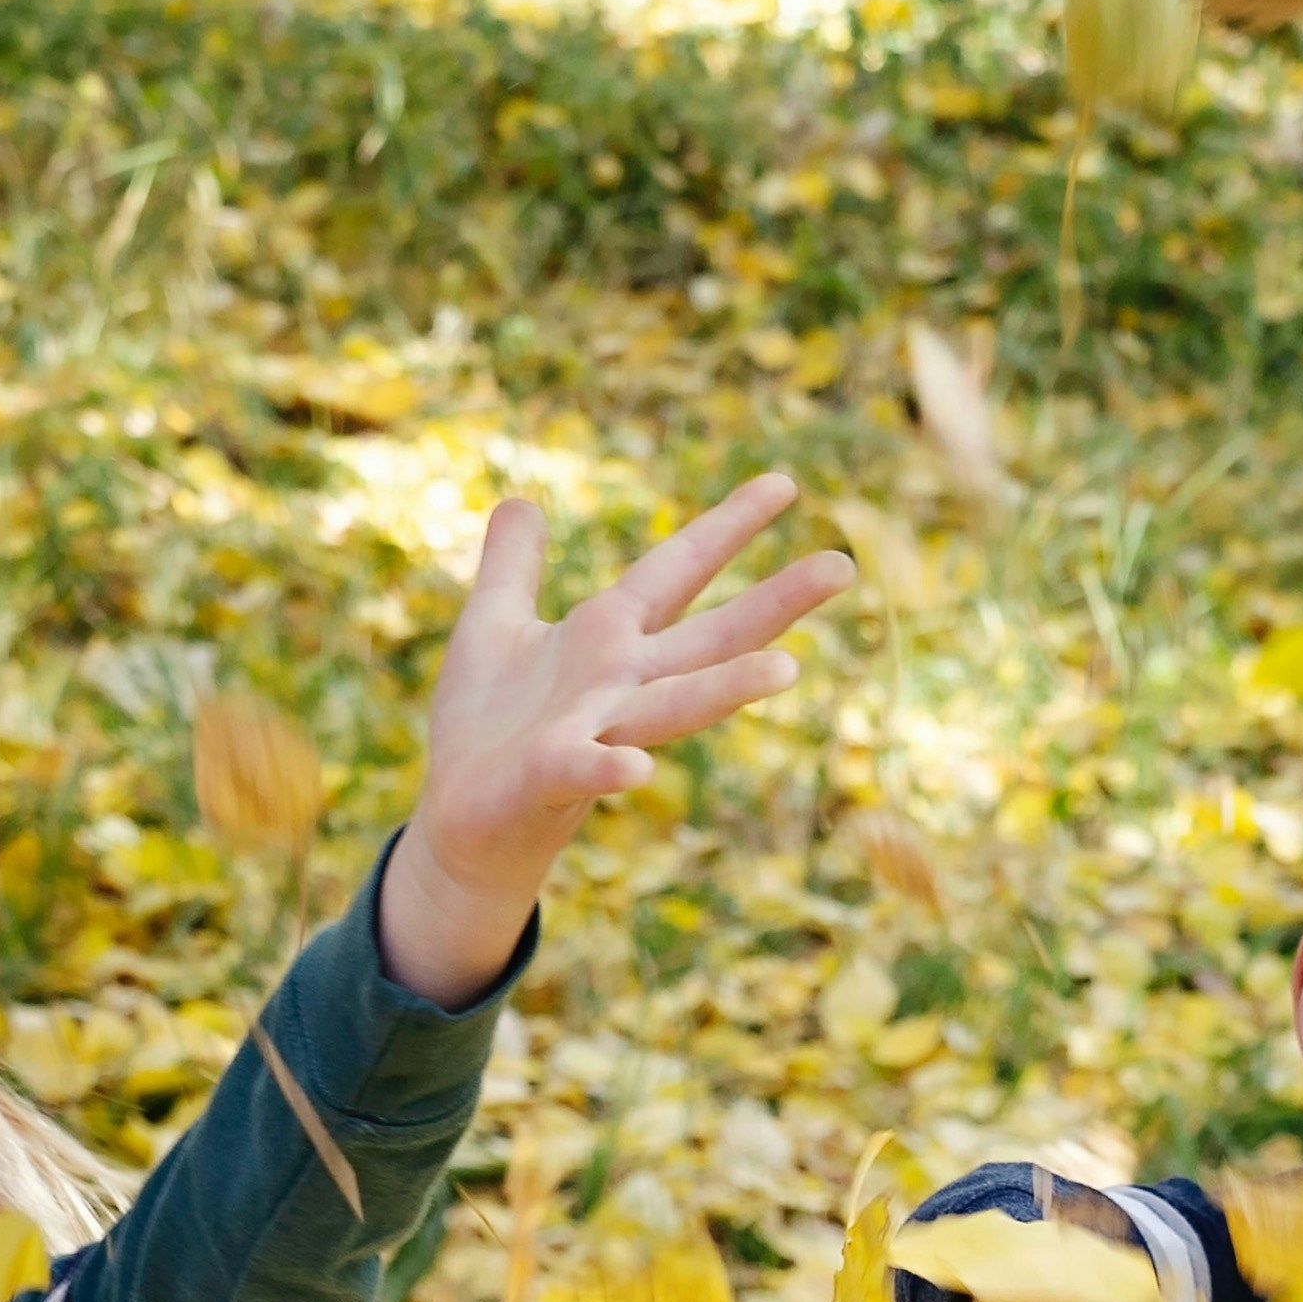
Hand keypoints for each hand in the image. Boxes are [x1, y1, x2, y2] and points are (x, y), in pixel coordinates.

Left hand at [381, 476, 854, 1001]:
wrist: (459, 819)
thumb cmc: (484, 725)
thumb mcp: (492, 624)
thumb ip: (512, 566)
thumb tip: (521, 500)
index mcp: (608, 636)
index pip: (678, 569)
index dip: (727, 526)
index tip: (786, 483)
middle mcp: (619, 681)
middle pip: (709, 637)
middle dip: (774, 603)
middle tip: (843, 567)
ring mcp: (594, 730)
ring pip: (673, 706)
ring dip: (726, 690)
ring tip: (786, 670)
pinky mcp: (551, 775)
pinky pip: (586, 770)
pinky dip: (611, 770)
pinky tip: (640, 774)